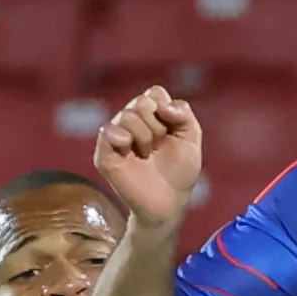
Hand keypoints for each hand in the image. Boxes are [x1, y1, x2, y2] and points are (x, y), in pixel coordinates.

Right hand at [94, 85, 203, 226]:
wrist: (170, 202)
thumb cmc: (180, 172)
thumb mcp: (192, 138)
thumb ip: (183, 113)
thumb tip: (162, 105)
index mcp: (151, 115)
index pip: (154, 93)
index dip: (166, 110)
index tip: (172, 133)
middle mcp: (131, 122)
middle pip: (141, 102)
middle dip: (157, 126)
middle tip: (159, 147)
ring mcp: (116, 136)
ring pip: (127, 116)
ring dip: (145, 138)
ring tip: (147, 156)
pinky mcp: (104, 153)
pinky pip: (107, 131)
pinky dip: (123, 139)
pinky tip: (132, 155)